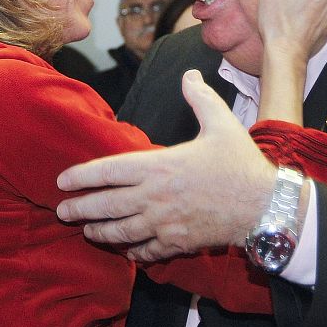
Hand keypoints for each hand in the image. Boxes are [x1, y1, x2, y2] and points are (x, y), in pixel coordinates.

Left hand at [57, 69, 274, 261]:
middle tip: (62, 211)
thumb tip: (189, 74)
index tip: (63, 180)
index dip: (81, 176)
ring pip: (121, 231)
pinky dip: (134, 252)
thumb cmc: (240, 164)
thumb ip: (200, 98)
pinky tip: (127, 251)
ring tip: (87, 231)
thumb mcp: (221, 123)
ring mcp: (164, 223)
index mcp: (159, 166)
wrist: (264, 206)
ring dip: (100, 232)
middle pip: (106, 205)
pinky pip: (147, 251)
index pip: (108, 171)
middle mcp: (154, 197)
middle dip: (80, 209)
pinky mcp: (177, 243)